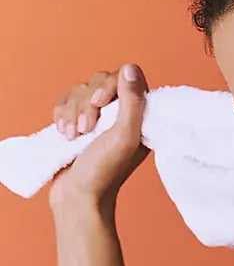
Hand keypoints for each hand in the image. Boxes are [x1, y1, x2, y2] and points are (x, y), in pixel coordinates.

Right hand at [48, 64, 151, 210]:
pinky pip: (66, 101)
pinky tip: (65, 135)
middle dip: (86, 103)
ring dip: (72, 112)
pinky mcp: (78, 123)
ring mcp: (98, 119)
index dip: (109, 85)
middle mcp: (121, 115)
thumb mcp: (125, 137)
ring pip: (80, 90)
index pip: (127, 78)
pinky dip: (62, 116)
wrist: (77, 196)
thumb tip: (130, 69)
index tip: (101, 103)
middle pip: (100, 80)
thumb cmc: (104, 172)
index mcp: (140, 117)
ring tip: (74, 136)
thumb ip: (132, 103)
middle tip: (86, 128)